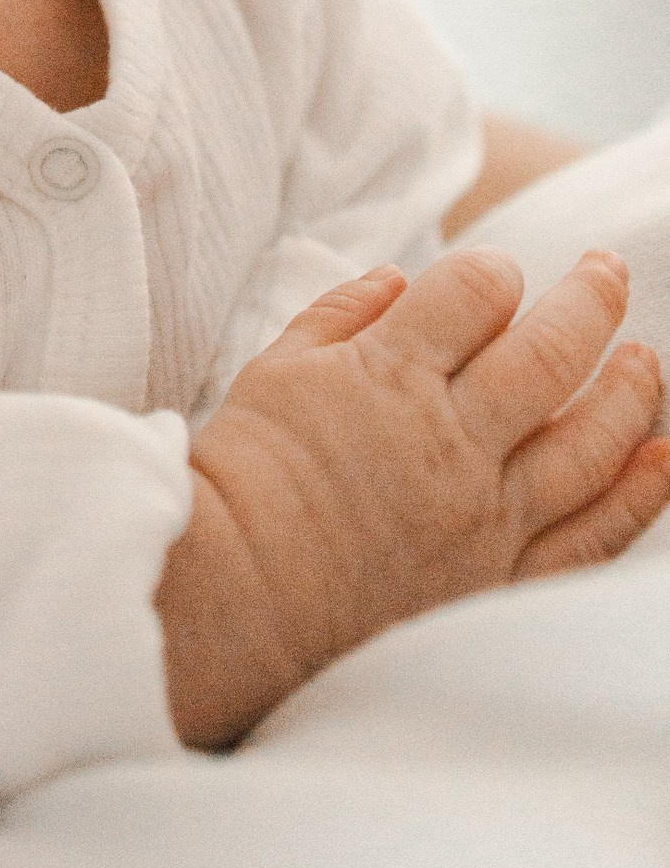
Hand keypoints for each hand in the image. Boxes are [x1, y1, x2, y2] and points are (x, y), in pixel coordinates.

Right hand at [157, 246, 669, 747]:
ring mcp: (487, 512)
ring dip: (629, 390)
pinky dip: (636, 494)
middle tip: (609, 269)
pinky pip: (591, 535)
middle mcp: (453, 437)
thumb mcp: (273, 368)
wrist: (240, 598)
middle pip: (550, 351)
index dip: (491, 271)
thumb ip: (340, 315)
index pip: (475, 292)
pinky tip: (660, 458)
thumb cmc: (244, 477)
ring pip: (590, 440)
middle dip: (591, 298)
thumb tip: (396, 280)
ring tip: (646, 360)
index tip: (491, 275)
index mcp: (390, 374)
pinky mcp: (501, 578)